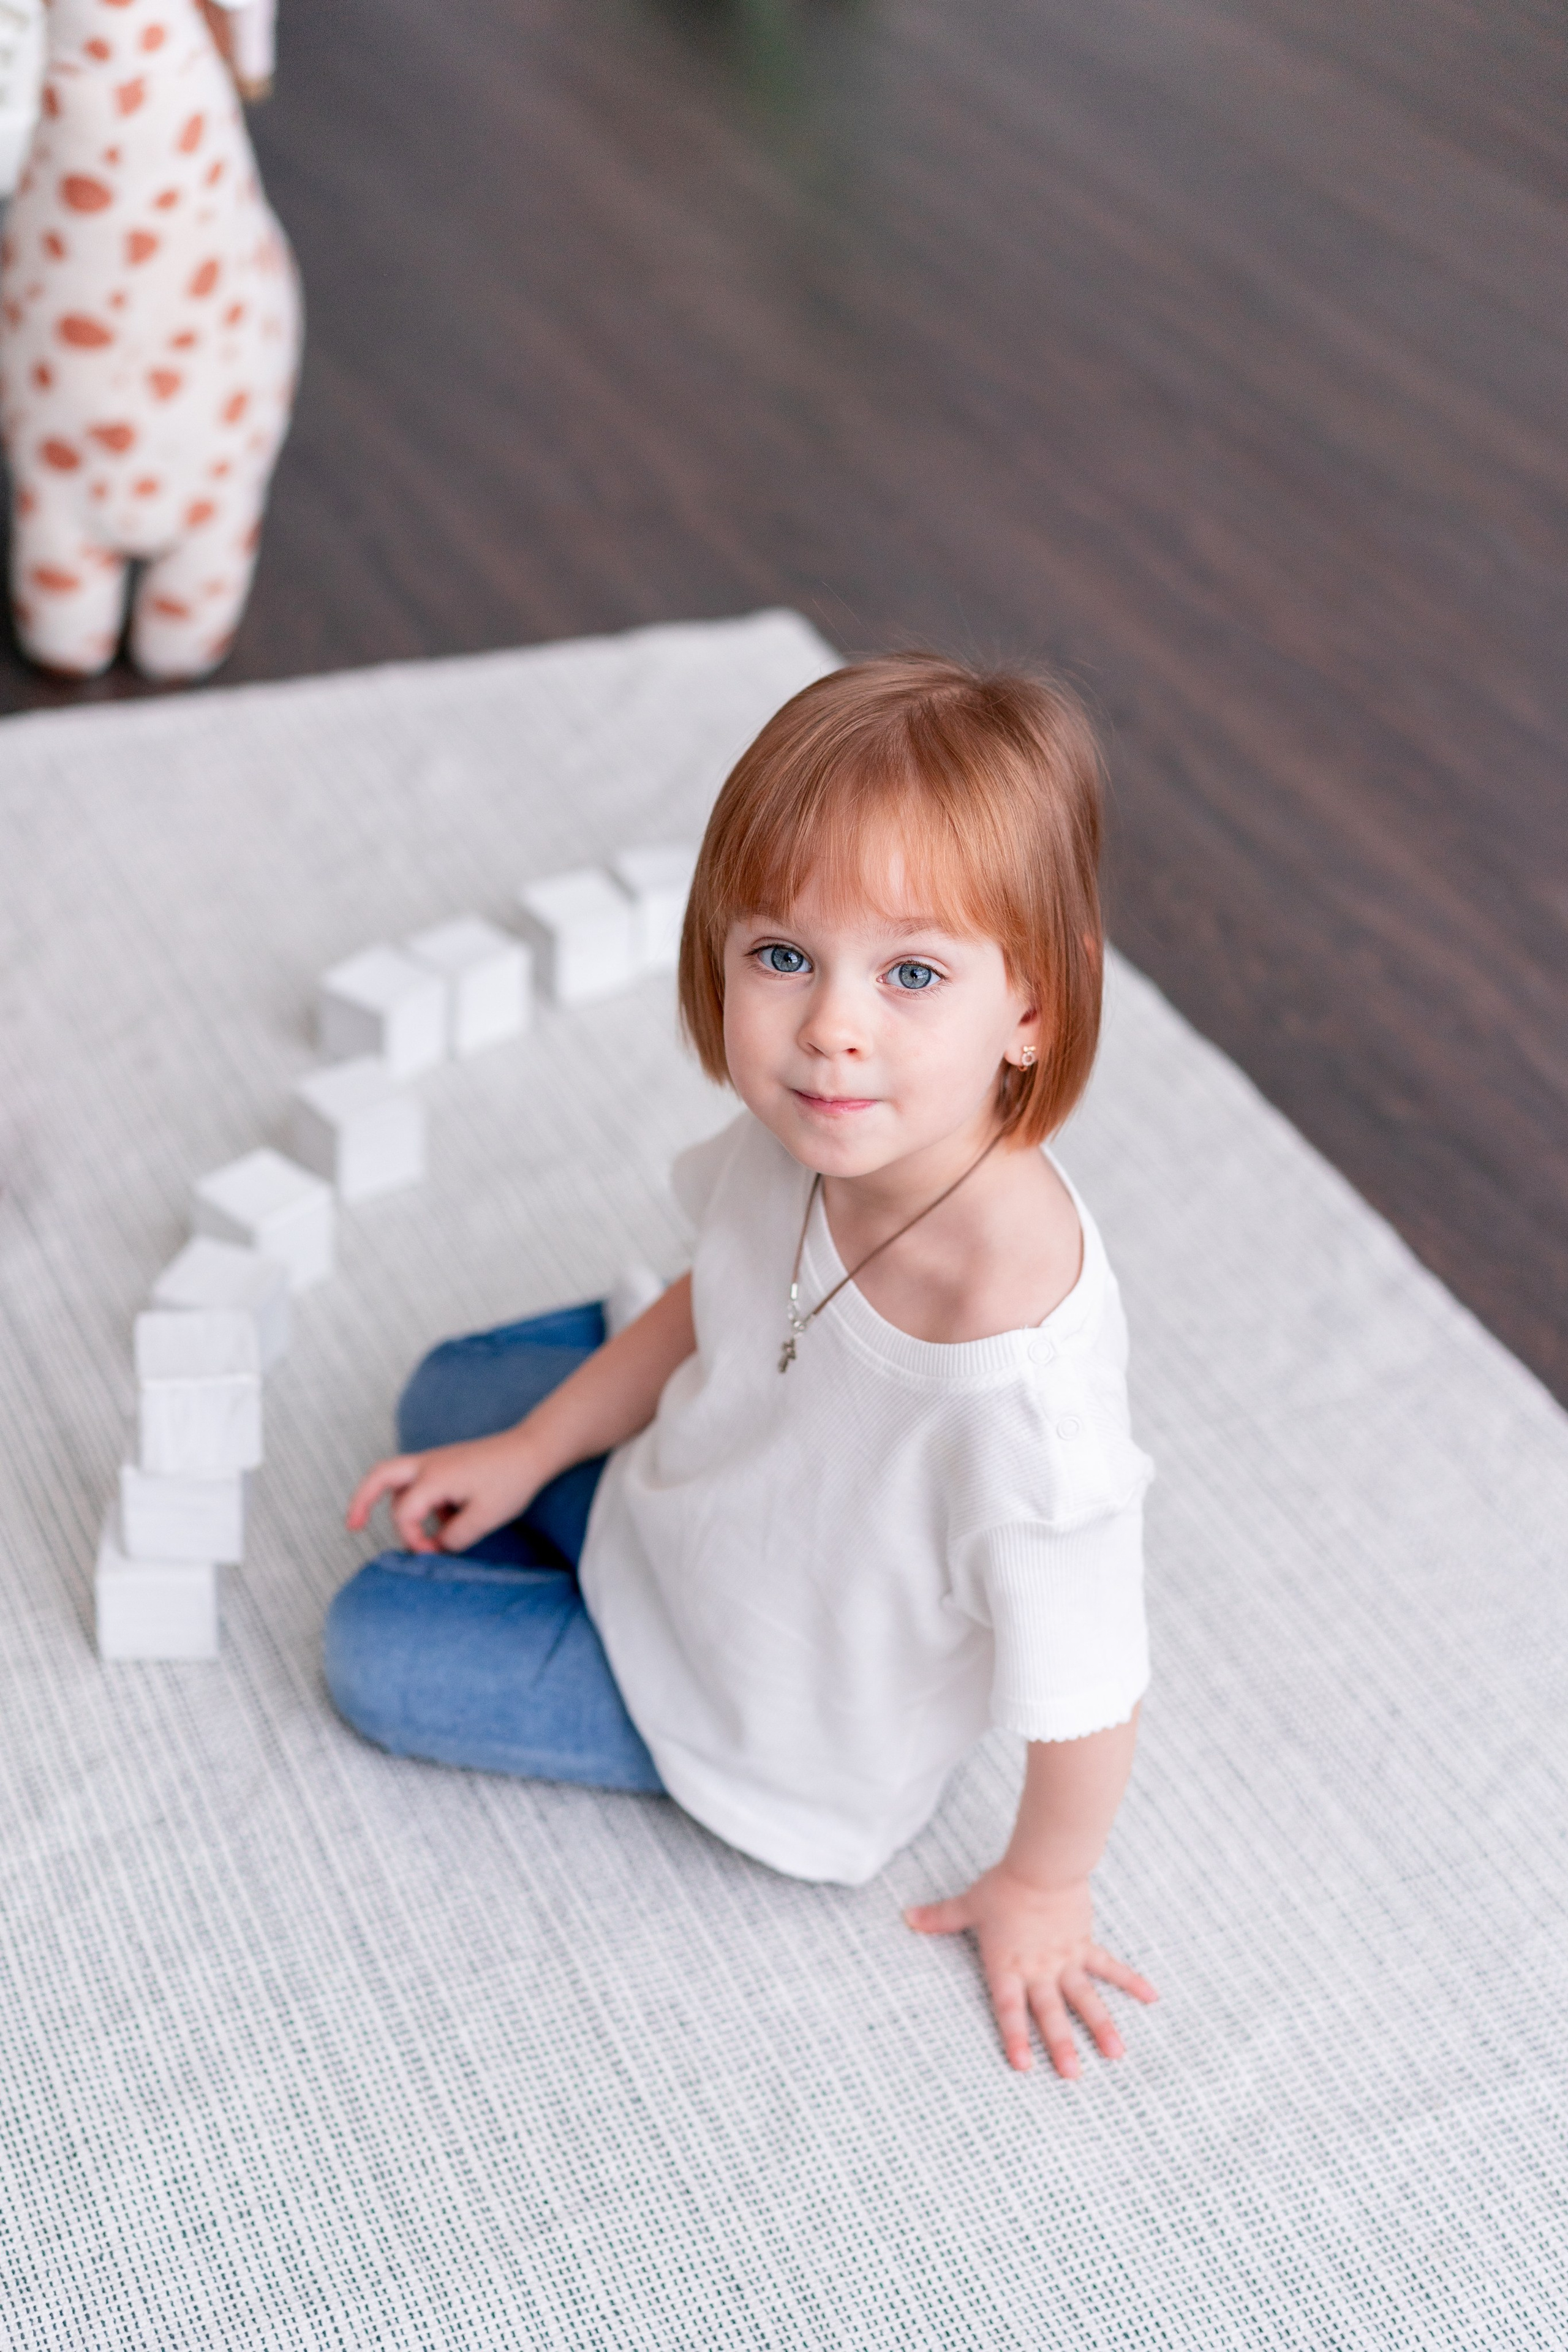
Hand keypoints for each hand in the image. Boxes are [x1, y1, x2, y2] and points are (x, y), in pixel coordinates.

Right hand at [345, 1431, 539, 1555]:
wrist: (532, 1449)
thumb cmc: (511, 1481)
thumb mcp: (484, 1518)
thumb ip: (454, 1539)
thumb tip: (435, 1547)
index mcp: (434, 1476)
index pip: (403, 1514)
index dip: (412, 1539)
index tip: (433, 1552)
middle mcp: (427, 1464)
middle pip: (379, 1476)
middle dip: (360, 1501)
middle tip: (351, 1527)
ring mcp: (435, 1461)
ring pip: (398, 1481)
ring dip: (402, 1508)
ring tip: (421, 1536)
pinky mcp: (445, 1464)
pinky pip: (420, 1483)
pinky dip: (425, 1504)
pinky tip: (449, 1521)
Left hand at [905, 1865, 1157, 2076]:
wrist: (1042, 1864)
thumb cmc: (1003, 1886)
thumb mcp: (968, 1904)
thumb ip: (940, 1918)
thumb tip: (907, 1917)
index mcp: (1008, 1965)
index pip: (1010, 2009)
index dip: (1015, 2037)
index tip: (1023, 2067)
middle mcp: (1039, 1969)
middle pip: (1051, 2013)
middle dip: (1062, 2046)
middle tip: (1074, 2078)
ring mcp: (1066, 1959)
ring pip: (1085, 1999)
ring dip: (1101, 2027)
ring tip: (1116, 2055)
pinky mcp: (1085, 1943)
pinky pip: (1110, 1966)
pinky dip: (1131, 1981)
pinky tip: (1152, 1998)